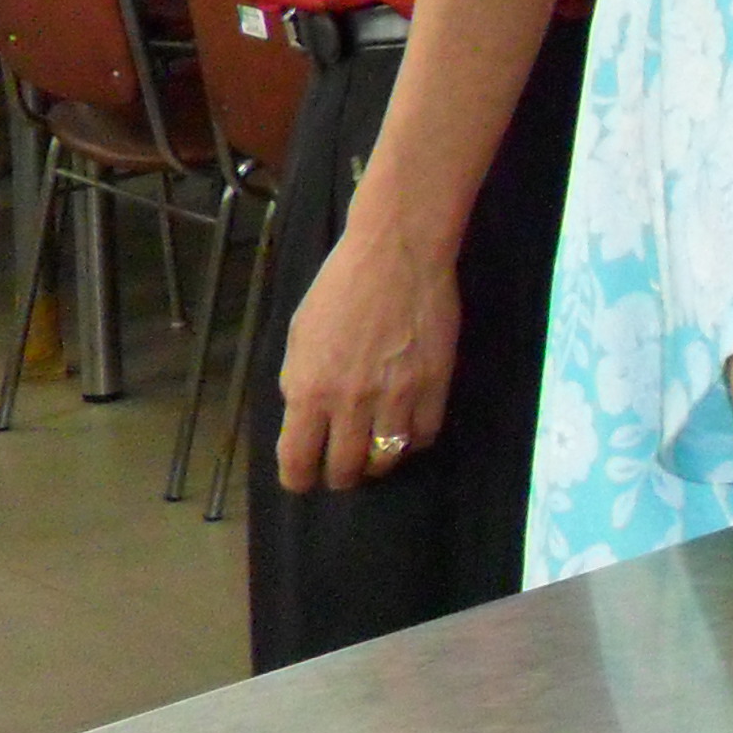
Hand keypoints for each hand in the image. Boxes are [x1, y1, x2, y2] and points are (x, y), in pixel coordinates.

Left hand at [273, 224, 460, 492]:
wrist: (397, 253)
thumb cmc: (340, 286)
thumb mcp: (299, 335)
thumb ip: (300, 383)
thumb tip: (305, 418)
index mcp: (308, 389)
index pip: (298, 461)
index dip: (299, 479)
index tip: (303, 479)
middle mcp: (350, 402)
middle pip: (346, 469)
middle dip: (340, 475)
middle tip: (343, 468)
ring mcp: (396, 396)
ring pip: (386, 459)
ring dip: (377, 462)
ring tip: (375, 449)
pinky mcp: (434, 385)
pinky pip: (424, 436)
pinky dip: (413, 440)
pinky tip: (406, 428)